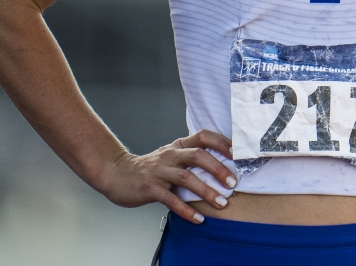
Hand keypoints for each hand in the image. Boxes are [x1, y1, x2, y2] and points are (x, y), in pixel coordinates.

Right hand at [98, 130, 235, 222]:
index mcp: (178, 145)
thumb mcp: (171, 156)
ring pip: (186, 178)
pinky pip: (171, 200)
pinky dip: (186, 210)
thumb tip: (224, 166)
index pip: (203, 136)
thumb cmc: (151, 168)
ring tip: (221, 203)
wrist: (118, 174)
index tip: (238, 153)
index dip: (221, 142)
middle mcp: (170, 155)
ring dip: (206, 191)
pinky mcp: (150, 188)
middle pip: (198, 156)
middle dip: (218, 169)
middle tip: (233, 182)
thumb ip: (192, 157)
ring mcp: (159, 171)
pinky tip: (198, 219)